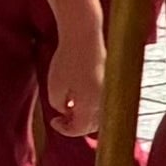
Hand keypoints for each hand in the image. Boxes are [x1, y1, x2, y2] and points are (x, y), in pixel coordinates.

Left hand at [43, 17, 102, 143]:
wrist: (84, 35)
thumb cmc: (68, 60)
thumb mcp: (54, 88)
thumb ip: (59, 105)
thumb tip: (67, 109)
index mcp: (90, 105)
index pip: (79, 129)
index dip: (64, 129)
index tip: (53, 120)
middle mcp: (104, 100)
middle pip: (93, 125)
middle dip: (76, 124)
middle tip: (62, 118)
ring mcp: (109, 90)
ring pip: (100, 113)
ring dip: (85, 114)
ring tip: (70, 106)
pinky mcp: (111, 80)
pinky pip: (103, 100)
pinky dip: (92, 103)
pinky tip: (79, 94)